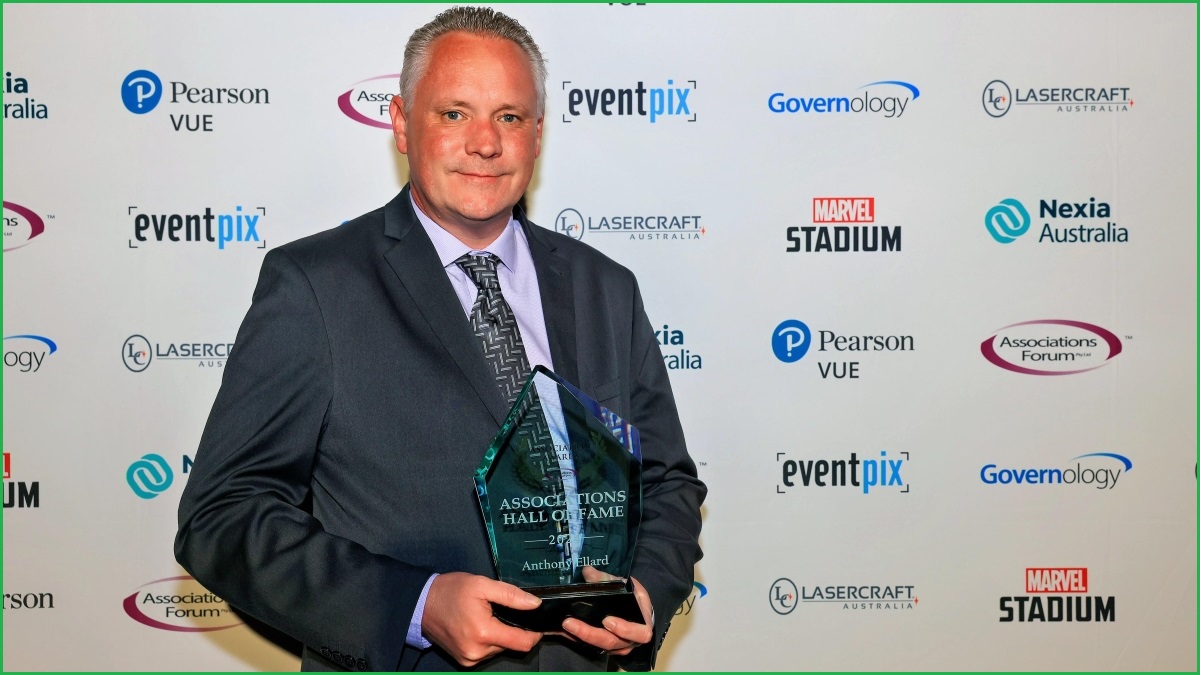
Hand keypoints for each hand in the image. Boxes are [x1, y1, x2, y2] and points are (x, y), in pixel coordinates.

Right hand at [421, 572, 542, 666]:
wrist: (421, 603)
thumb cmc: (450, 591)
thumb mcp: (482, 585)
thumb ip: (511, 595)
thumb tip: (535, 604)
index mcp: (484, 633)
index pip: (523, 643)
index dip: (534, 633)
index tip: (535, 621)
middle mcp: (477, 652)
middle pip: (511, 645)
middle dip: (511, 629)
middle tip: (500, 610)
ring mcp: (469, 659)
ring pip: (499, 649)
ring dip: (499, 635)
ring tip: (486, 616)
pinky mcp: (464, 660)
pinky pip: (486, 652)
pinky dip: (488, 640)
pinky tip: (478, 625)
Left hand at [560, 567, 653, 656]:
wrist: (634, 607)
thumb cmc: (632, 595)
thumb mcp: (623, 583)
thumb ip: (605, 578)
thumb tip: (587, 571)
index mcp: (643, 621)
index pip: (640, 632)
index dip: (625, 630)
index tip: (606, 620)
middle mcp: (633, 639)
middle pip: (613, 642)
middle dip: (590, 634)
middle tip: (570, 623)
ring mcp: (620, 646)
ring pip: (602, 647)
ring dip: (582, 638)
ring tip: (565, 626)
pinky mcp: (608, 648)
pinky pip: (594, 647)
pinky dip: (580, 640)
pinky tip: (567, 632)